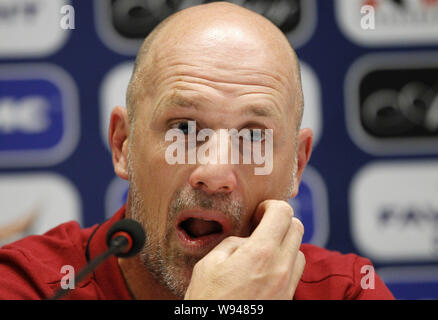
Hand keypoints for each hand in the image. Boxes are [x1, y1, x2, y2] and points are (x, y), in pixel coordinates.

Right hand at [184, 200, 305, 299]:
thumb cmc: (208, 301)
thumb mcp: (210, 264)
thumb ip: (234, 243)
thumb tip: (247, 240)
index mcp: (260, 253)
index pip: (282, 213)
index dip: (271, 205)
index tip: (260, 210)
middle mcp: (280, 268)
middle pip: (297, 227)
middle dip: (281, 221)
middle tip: (263, 225)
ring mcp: (287, 285)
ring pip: (300, 249)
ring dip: (286, 242)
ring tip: (265, 248)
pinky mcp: (288, 298)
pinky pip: (296, 271)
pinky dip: (287, 261)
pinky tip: (267, 267)